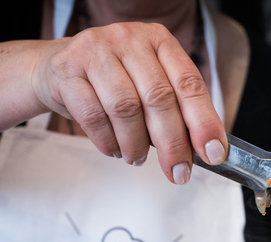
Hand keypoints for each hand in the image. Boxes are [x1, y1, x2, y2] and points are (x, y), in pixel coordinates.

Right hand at [32, 22, 226, 183]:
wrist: (56, 68)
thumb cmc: (113, 81)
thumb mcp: (148, 84)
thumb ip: (176, 109)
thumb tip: (205, 149)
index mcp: (159, 41)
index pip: (189, 83)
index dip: (204, 122)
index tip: (213, 153)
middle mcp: (129, 39)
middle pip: (159, 98)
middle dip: (173, 144)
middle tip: (178, 172)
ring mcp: (96, 51)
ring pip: (125, 108)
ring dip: (136, 144)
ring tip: (136, 158)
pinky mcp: (67, 70)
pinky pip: (94, 115)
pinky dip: (108, 142)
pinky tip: (114, 149)